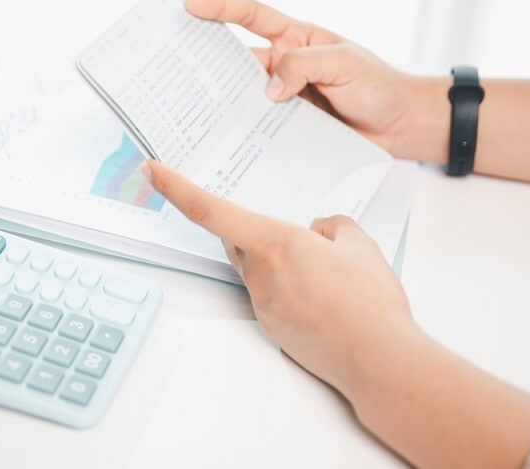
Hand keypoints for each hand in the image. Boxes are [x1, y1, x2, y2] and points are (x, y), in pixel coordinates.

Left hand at [141, 158, 415, 400]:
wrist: (377, 361)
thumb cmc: (369, 301)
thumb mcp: (360, 245)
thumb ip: (334, 226)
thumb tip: (321, 230)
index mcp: (274, 243)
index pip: (210, 209)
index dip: (176, 187)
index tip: (152, 169)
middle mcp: (259, 273)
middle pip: (234, 240)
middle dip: (248, 228)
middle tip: (284, 229)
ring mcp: (262, 304)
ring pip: (255, 268)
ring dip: (274, 260)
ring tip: (321, 270)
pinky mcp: (272, 327)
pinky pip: (270, 295)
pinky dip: (288, 287)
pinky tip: (322, 295)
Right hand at [185, 0, 421, 156]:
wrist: (401, 127)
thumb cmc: (379, 87)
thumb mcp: (345, 64)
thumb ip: (304, 66)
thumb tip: (268, 90)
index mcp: (296, 39)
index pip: (253, 16)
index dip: (221, 9)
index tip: (191, 6)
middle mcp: (285, 67)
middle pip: (238, 61)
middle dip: (207, 63)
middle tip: (176, 70)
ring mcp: (285, 99)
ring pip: (245, 98)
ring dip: (225, 106)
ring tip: (195, 115)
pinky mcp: (288, 128)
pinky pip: (261, 128)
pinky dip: (245, 135)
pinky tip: (228, 145)